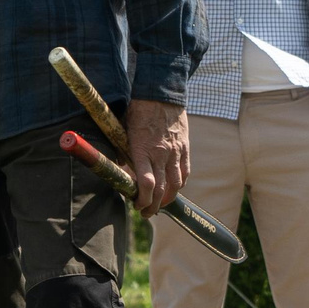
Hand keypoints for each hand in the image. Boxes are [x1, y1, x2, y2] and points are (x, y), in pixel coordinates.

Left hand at [124, 98, 189, 212]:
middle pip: (161, 189)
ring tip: (160, 204)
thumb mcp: (124, 132)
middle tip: (146, 213)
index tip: (136, 205)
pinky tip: (173, 188)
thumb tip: (122, 169)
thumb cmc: (138, 112)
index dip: (142, 200)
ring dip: (168, 198)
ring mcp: (175, 152)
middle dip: (153, 206)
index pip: (146, 184)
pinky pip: (186, 172)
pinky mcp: (185, 147)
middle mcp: (161, 154)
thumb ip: (124, 153)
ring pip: (176, 184)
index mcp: (142, 150)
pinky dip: (180, 184)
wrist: (160, 94)